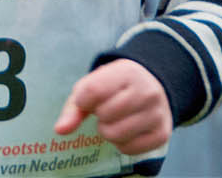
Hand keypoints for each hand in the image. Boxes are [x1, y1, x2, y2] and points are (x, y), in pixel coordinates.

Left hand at [54, 58, 172, 155]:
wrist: (153, 87)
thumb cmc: (116, 87)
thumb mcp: (94, 85)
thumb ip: (74, 107)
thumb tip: (60, 130)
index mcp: (129, 71)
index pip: (92, 91)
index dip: (84, 100)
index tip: (90, 98)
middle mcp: (148, 91)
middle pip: (104, 115)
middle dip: (99, 115)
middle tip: (108, 108)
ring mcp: (157, 113)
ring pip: (115, 135)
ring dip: (109, 131)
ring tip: (117, 120)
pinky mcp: (161, 134)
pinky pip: (127, 149)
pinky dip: (121, 143)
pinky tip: (128, 129)